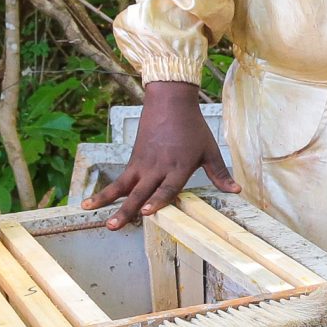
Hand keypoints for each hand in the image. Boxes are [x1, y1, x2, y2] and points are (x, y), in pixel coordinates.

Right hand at [84, 79, 238, 226]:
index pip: (167, 188)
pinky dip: (105, 191)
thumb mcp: (209, 150)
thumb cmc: (192, 127)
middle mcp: (158, 168)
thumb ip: (219, 174)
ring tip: (95, 215)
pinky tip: (90, 202)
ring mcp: (143, 165)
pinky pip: (119, 180)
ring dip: (109, 203)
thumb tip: (236, 191)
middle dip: (127, 210)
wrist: (170, 102)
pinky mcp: (134, 161)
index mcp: (179, 167)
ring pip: (124, 188)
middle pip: (141, 193)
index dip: (157, 200)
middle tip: (114, 225)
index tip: (146, 212)